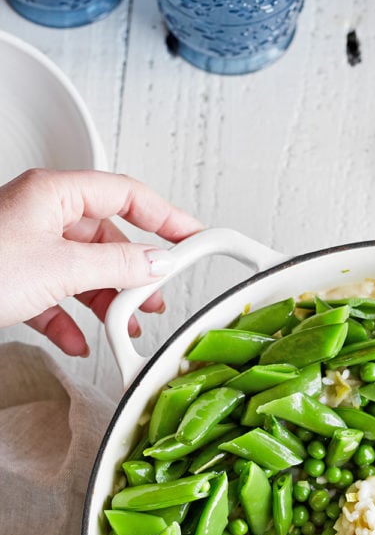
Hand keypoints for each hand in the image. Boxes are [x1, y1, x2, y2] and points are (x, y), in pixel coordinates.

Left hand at [0, 168, 203, 355]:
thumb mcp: (61, 268)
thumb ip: (118, 264)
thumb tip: (158, 262)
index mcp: (54, 194)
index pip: (127, 193)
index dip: (167, 215)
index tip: (196, 237)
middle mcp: (41, 215)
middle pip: (106, 237)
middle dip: (134, 271)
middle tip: (158, 295)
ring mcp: (26, 247)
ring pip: (82, 271)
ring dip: (106, 302)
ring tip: (126, 326)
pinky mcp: (13, 280)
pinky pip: (54, 297)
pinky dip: (70, 321)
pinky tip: (78, 341)